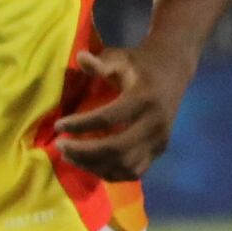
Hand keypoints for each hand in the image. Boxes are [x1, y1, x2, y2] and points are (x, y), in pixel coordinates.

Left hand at [51, 42, 190, 179]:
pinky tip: (88, 165)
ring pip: (125, 165)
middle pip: (117, 148)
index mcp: (145, 99)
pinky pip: (134, 172)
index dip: (81, 124)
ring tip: (69, 156)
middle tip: (59, 145)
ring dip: (94, 165)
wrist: (173, 72)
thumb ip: (101, 62)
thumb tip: (80, 58)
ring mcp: (159, 141)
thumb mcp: (120, 57)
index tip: (58, 125)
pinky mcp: (159, 151)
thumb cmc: (139, 64)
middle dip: (84, 151)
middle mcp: (155, 124)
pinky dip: (109, 173)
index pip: (109, 118)